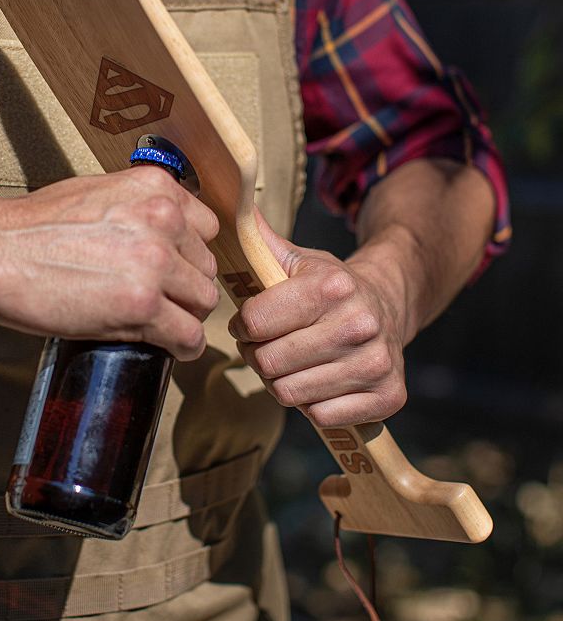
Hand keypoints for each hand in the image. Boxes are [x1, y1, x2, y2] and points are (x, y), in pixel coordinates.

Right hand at [0, 167, 219, 360]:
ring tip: (158, 324)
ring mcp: (155, 263)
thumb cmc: (34, 226)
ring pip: (203, 302)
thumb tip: (165, 233)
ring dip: (184, 316)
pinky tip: (167, 347)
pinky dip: (182, 347)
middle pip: (206, 268)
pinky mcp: (142, 305)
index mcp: (157, 188)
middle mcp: (164, 219)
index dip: (189, 254)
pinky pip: (189, 336)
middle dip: (185, 287)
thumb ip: (140, 207)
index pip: (207, 228)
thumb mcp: (98, 193)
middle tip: (158, 301)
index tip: (174, 270)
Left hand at [228, 211, 406, 425]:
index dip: (244, 325)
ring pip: (290, 394)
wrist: (389, 307)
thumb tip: (230, 202)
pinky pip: (320, 417)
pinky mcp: (389, 397)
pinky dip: (313, 405)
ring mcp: (377, 363)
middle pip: (269, 362)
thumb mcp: (298, 259)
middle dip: (259, 356)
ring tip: (294, 363)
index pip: (255, 322)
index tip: (250, 323)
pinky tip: (321, 381)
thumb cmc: (330, 288)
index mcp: (332, 285)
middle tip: (270, 346)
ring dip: (283, 382)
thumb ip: (260, 241)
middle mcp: (360, 324)